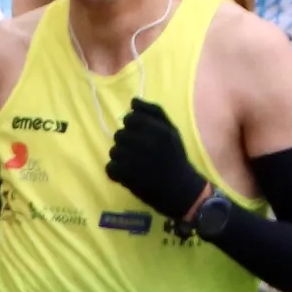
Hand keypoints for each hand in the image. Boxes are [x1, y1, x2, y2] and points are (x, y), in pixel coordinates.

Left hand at [102, 97, 211, 228]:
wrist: (182, 190)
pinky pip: (110, 168)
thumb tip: (132, 101)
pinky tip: (125, 174)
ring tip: (131, 163)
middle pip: (119, 135)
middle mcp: (149, 144)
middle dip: (125, 142)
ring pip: (113, 151)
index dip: (131, 126)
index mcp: (160, 130)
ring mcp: (137, 162)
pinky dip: (115, 172)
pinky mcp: (129, 179)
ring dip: (119, 157)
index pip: (130, 118)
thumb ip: (154, 112)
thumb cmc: (175, 157)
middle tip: (136, 152)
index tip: (138, 135)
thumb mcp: (171, 130)